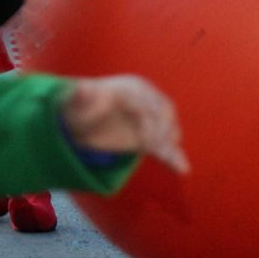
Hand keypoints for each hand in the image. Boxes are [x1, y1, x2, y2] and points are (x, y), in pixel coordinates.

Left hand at [60, 76, 188, 172]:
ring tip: (172, 162)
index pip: (147, 101)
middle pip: (163, 112)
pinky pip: (166, 145)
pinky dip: (175, 156)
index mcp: (131, 88)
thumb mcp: (75, 103)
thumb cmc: (79, 110)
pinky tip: (183, 169)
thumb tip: (81, 88)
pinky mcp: (151, 136)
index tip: (147, 138)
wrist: (82, 122)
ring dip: (170, 144)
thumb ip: (80, 96)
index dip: (149, 118)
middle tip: (159, 150)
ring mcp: (151, 118)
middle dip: (163, 131)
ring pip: (168, 129)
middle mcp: (146, 99)